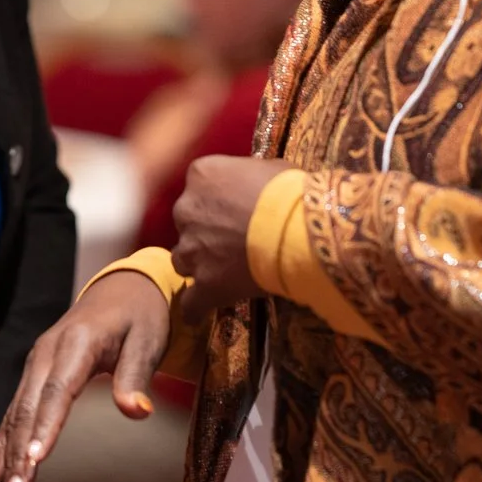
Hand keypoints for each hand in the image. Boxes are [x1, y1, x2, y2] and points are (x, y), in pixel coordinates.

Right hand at [0, 270, 171, 481]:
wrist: (122, 289)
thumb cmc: (140, 316)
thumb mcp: (149, 339)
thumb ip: (136, 375)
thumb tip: (138, 412)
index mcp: (76, 343)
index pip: (57, 391)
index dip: (45, 428)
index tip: (35, 463)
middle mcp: (45, 355)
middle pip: (26, 410)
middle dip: (18, 457)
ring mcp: (34, 366)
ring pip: (14, 417)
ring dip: (7, 460)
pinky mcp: (33, 377)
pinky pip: (14, 415)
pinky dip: (4, 447)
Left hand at [170, 155, 289, 316]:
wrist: (298, 231)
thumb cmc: (289, 193)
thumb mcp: (269, 170)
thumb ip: (248, 178)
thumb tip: (253, 185)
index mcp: (201, 175)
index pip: (199, 187)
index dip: (217, 201)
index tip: (234, 209)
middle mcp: (187, 210)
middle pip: (187, 223)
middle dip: (205, 231)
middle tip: (232, 239)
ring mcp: (192, 249)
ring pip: (183, 259)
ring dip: (200, 264)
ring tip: (224, 271)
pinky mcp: (204, 283)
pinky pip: (191, 302)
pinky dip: (196, 307)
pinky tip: (202, 311)